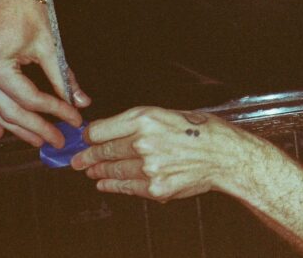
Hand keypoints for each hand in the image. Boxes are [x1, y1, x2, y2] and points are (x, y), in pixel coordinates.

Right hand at [0, 0, 89, 147]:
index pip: (31, 99)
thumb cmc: (26, 8)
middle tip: (57, 139)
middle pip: (10, 111)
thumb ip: (64, 77)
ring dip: (15, 127)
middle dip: (36, 128)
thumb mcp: (50, 45)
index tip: (73, 120)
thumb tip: (79, 100)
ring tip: (36, 139)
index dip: (55, 112)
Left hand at [71, 106, 258, 201]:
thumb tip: (115, 131)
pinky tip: (105, 184)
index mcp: (145, 119)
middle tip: (78, 160)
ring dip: (99, 172)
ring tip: (92, 172)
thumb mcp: (169, 114)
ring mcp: (147, 168)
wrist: (224, 155)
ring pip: (112, 171)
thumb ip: (140, 123)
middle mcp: (142, 142)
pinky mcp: (155, 188)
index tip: (85, 139)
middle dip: (87, 157)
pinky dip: (112, 186)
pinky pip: (126, 187)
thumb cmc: (202, 130)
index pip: (101, 130)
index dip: (89, 136)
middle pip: (103, 152)